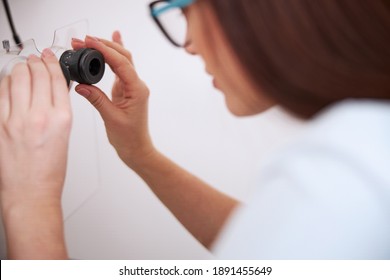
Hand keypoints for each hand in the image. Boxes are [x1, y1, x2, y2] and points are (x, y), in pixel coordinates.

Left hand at [0, 49, 71, 208]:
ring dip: (20, 69)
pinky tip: (10, 83)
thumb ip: (59, 109)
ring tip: (23, 68)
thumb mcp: (64, 135)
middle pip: (35, 73)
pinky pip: (1, 93)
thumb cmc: (49, 170)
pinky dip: (6, 83)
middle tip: (36, 59)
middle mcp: (38, 116)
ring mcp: (15, 120)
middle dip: (35, 62)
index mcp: (60, 119)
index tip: (49, 57)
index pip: (55, 79)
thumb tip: (53, 89)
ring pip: (15, 79)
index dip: (52, 62)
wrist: (31, 191)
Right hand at [72, 32, 154, 167]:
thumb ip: (96, 99)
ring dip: (106, 49)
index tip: (89, 42)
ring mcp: (131, 86)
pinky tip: (114, 39)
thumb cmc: (129, 137)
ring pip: (121, 60)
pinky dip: (114, 55)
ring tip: (88, 41)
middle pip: (123, 57)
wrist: (136, 148)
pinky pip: (120, 68)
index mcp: (137, 90)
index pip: (122, 63)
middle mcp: (137, 85)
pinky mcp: (125, 89)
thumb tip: (81, 85)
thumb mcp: (111, 118)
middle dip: (104, 46)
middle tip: (82, 40)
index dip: (105, 50)